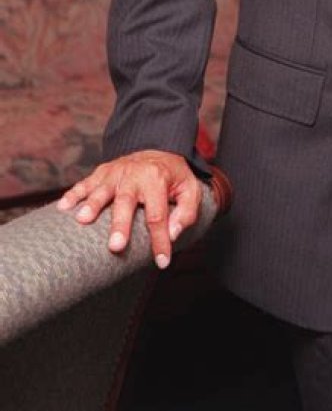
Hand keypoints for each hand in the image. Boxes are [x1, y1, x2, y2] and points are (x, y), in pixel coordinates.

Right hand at [57, 150, 202, 268]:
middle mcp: (135, 175)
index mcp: (158, 180)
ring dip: (92, 205)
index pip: (158, 215)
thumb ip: (186, 212)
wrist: (159, 148)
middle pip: (126, 202)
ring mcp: (116, 172)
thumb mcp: (190, 189)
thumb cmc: (173, 176)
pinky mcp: (102, 172)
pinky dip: (73, 194)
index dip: (160, 240)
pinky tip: (62, 208)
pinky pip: (86, 183)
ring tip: (82, 220)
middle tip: (116, 246)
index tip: (161, 262)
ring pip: (102, 190)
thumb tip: (172, 234)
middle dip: (120, 225)